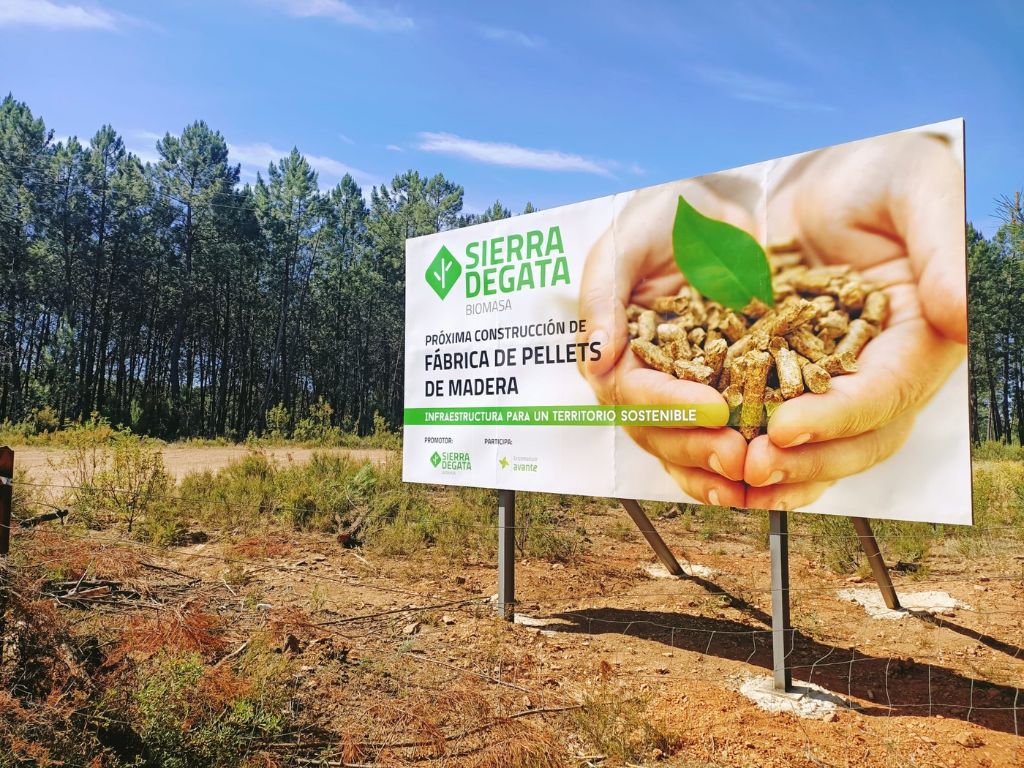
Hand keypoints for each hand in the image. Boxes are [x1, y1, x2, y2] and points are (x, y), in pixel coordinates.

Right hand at [577, 181, 755, 505]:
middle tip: (738, 456)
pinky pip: (727, 434)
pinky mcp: (722, 390)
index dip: (668, 406)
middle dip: (696, 447)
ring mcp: (682, 389)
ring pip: (688, 445)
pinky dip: (744, 456)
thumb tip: (594, 359)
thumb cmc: (660, 218)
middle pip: (658, 432)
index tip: (711, 409)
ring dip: (716, 468)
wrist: (714, 209)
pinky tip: (768, 473)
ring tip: (753, 474)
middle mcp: (644, 379)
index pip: (632, 392)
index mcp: (613, 350)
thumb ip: (604, 295)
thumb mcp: (626, 242)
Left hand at [744, 132, 967, 509]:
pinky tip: (712, 460)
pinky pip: (778, 422)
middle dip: (805, 459)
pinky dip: (751, 446)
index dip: (838, 417)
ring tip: (729, 481)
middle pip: (855, 438)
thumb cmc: (883, 173)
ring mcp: (838, 377)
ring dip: (778, 470)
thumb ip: (942, 248)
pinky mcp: (795, 373)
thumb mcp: (916, 190)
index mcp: (921, 336)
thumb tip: (963, 314)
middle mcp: (882, 369)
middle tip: (749, 467)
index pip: (886, 393)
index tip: (786, 426)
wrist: (829, 176)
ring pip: (818, 445)